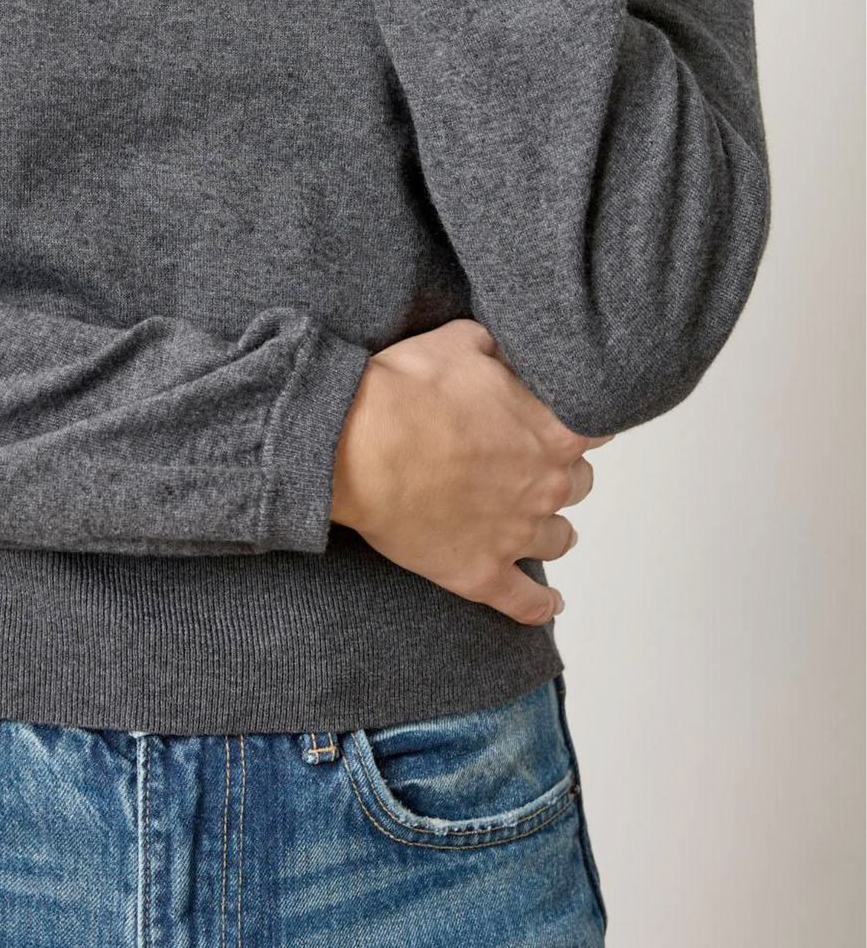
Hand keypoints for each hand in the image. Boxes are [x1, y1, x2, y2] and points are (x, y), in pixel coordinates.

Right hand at [330, 318, 616, 627]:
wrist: (356, 445)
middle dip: (557, 474)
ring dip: (550, 530)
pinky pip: (525, 603)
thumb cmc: (405, 392)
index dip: (568, 424)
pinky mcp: (481, 573)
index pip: (592, 430)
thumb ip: (502, 350)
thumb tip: (512, 353)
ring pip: (558, 540)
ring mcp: (517, 535)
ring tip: (535, 526)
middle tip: (525, 465)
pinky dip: (541, 606)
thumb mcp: (462, 341)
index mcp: (553, 430)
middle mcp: (548, 486)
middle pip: (578, 485)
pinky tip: (550, 604)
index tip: (550, 422)